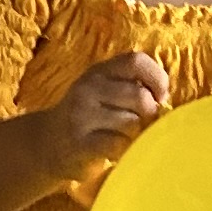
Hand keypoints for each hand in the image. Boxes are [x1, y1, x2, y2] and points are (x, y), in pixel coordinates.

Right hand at [41, 52, 171, 178]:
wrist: (47, 143)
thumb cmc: (88, 116)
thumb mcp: (103, 90)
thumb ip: (131, 85)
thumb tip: (164, 100)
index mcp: (99, 71)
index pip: (136, 61)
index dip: (157, 79)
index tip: (160, 97)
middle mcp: (89, 88)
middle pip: (140, 96)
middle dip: (149, 114)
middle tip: (140, 123)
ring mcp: (82, 115)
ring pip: (132, 123)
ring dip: (135, 134)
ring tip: (122, 136)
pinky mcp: (80, 143)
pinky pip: (119, 144)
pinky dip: (123, 150)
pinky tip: (113, 149)